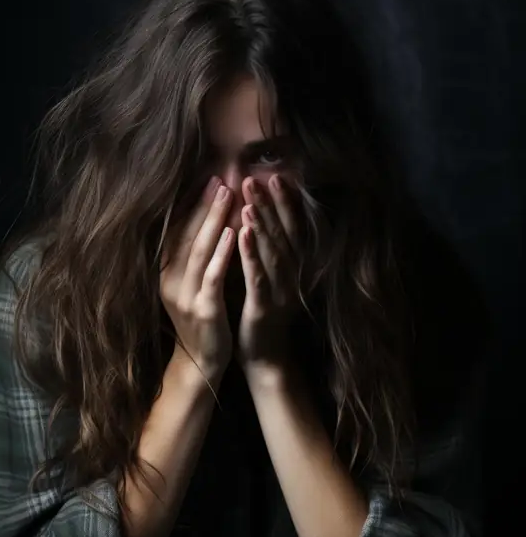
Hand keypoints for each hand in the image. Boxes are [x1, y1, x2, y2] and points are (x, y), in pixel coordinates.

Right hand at [160, 177, 235, 383]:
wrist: (202, 364)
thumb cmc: (202, 320)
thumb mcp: (191, 285)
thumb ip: (194, 256)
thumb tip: (206, 219)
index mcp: (165, 274)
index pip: (175, 232)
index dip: (188, 204)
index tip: (204, 177)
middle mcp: (170, 281)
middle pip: (186, 236)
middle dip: (202, 205)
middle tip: (218, 178)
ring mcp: (185, 296)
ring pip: (198, 251)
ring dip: (212, 220)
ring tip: (226, 195)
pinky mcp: (204, 310)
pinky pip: (212, 275)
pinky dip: (222, 253)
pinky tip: (233, 233)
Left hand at [236, 174, 301, 376]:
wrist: (266, 359)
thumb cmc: (262, 317)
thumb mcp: (267, 280)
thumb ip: (266, 253)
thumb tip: (255, 220)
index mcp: (293, 270)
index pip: (291, 230)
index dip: (285, 204)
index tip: (274, 177)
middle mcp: (292, 278)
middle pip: (283, 235)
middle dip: (271, 205)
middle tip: (256, 178)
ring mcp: (280, 293)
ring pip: (272, 252)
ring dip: (262, 223)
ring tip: (250, 198)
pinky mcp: (263, 307)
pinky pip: (258, 277)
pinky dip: (251, 254)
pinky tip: (242, 234)